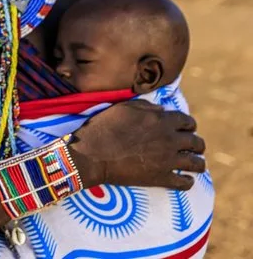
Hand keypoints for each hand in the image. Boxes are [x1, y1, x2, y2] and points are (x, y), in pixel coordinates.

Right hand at [68, 99, 205, 189]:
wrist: (92, 155)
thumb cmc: (104, 127)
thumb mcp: (124, 108)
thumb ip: (147, 107)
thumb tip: (162, 110)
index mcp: (162, 121)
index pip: (188, 122)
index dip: (188, 126)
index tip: (184, 130)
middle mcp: (170, 140)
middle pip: (197, 143)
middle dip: (196, 145)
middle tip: (191, 148)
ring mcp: (168, 161)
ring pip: (197, 164)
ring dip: (197, 163)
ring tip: (193, 165)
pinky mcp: (161, 178)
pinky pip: (185, 183)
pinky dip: (187, 181)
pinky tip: (184, 180)